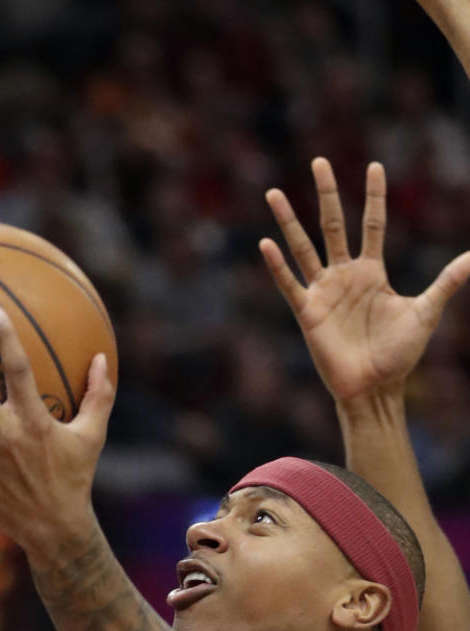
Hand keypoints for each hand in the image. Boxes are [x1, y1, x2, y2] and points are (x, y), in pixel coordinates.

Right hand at [260, 158, 469, 403]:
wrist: (375, 387)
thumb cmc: (399, 354)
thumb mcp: (426, 312)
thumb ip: (447, 282)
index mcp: (372, 272)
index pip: (373, 224)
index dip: (374, 196)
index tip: (373, 165)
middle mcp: (345, 276)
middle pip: (333, 224)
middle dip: (327, 193)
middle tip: (319, 161)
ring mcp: (324, 292)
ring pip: (304, 247)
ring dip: (289, 220)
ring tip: (274, 194)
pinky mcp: (307, 312)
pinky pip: (290, 284)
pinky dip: (278, 265)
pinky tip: (266, 244)